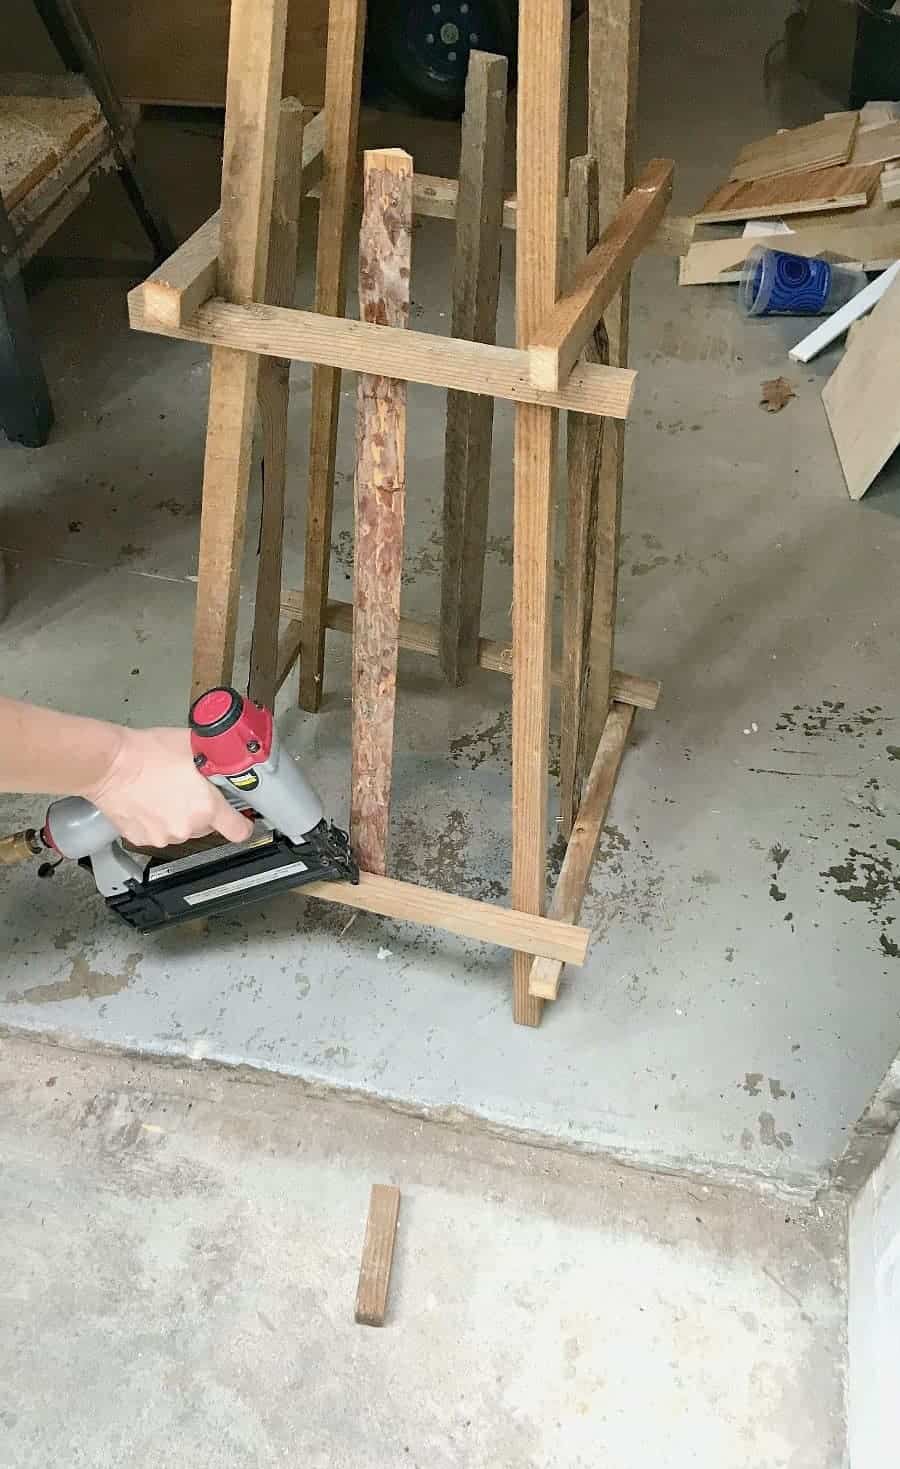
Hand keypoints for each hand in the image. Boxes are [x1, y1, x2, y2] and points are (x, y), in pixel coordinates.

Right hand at [81, 726, 253, 848]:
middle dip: (203, 810)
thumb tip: (230, 759)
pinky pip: (157, 831)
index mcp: (206, 808)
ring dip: (178, 815)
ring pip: (181, 829)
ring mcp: (163, 836)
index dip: (243, 824)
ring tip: (165, 791)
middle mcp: (187, 827)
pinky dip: (156, 819)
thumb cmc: (147, 752)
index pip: (239, 831)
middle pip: (208, 826)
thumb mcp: (194, 746)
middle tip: (190, 789)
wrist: (109, 764)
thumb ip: (217, 759)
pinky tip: (149, 800)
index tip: (243, 819)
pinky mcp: (141, 838)